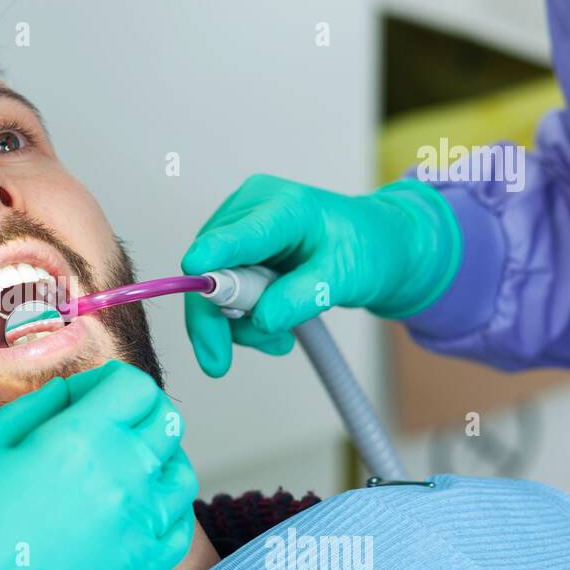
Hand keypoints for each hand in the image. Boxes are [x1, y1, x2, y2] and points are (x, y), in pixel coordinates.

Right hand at [0, 361, 197, 569]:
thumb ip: (34, 409)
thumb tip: (68, 393)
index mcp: (82, 438)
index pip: (135, 387)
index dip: (109, 382)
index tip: (82, 396)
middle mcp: (122, 478)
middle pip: (165, 422)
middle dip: (136, 411)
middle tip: (99, 424)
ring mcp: (136, 528)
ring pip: (181, 472)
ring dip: (157, 458)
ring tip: (117, 465)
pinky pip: (179, 527)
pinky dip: (166, 508)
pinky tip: (134, 507)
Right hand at [181, 174, 460, 376]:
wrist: (375, 246)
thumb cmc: (366, 250)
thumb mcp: (345, 276)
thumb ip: (303, 296)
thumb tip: (260, 318)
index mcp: (283, 206)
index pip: (239, 233)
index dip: (213, 254)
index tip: (193, 270)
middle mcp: (250, 210)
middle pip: (211, 268)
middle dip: (216, 319)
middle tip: (218, 364)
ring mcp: (239, 229)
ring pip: (212, 289)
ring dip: (238, 326)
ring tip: (280, 340)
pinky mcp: (235, 251)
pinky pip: (221, 294)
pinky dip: (242, 321)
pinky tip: (274, 330)